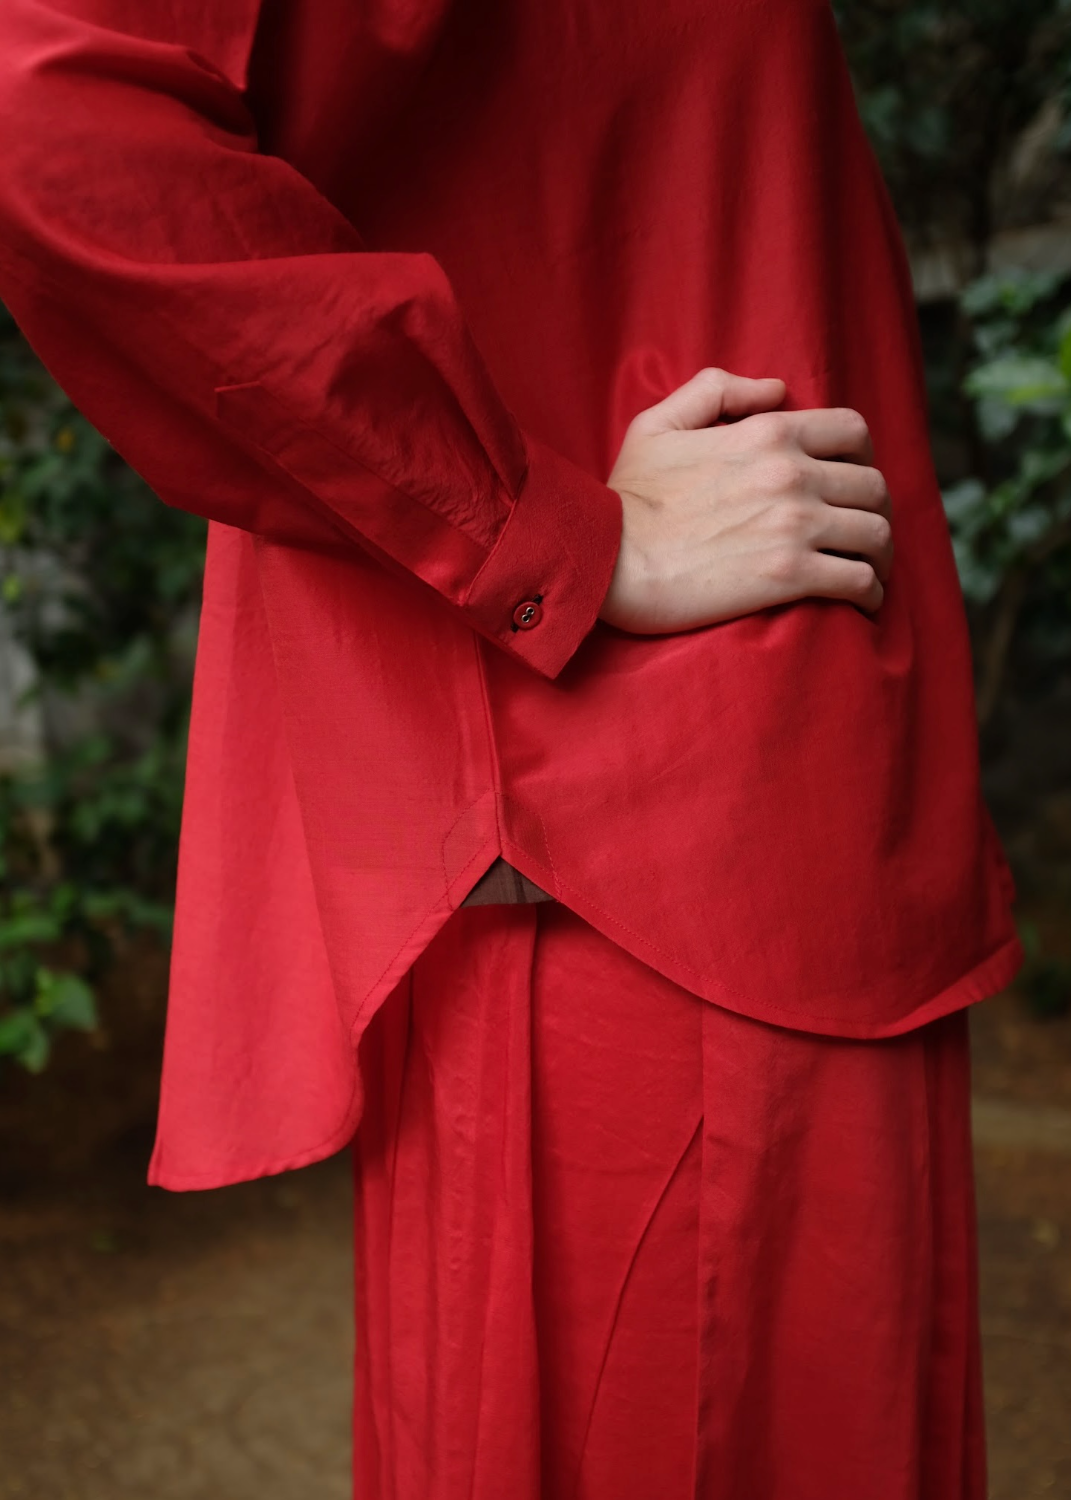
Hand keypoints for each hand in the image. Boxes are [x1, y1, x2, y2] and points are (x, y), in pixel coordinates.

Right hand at [599, 366, 892, 633]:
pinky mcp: (791, 577)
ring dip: (879, 555)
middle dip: (875, 511)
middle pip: (873, 487)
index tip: (850, 483)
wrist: (606, 560)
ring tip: (868, 571)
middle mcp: (793, 474)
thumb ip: (717, 391)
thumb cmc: (625, 499)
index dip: (861, 458)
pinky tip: (862, 603)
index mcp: (768, 433)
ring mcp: (796, 526)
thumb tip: (776, 389)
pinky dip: (871, 593)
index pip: (852, 432)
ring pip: (876, 533)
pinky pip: (860, 581)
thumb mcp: (657, 424)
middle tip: (861, 534)